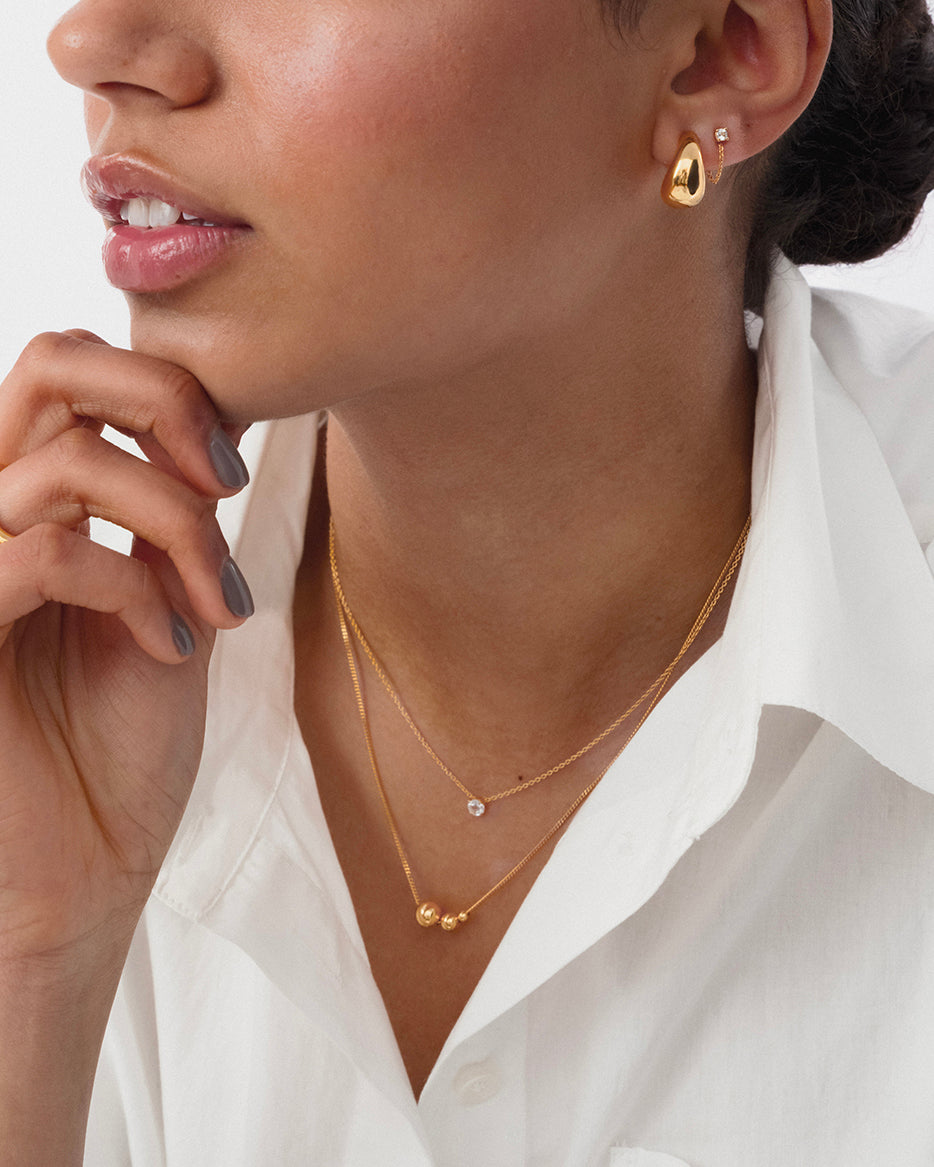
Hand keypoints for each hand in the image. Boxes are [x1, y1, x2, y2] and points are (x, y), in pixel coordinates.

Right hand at [0, 330, 252, 965]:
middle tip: (224, 483)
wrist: (79, 873)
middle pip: (53, 361)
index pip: (77, 370)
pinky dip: (136, 589)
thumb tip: (222, 430)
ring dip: (178, 526)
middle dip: (165, 399)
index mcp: (33, 503)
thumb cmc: (119, 750)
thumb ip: (177, 522)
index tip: (233, 474)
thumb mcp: (171, 609)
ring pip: (72, 460)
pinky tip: (170, 647)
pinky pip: (51, 551)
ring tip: (212, 604)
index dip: (171, 390)